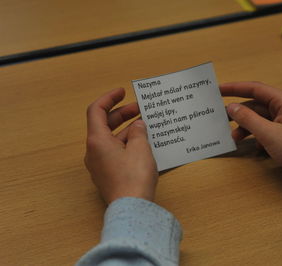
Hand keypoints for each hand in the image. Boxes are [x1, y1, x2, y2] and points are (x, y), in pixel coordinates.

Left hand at [84, 88, 157, 203]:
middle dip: (122, 114)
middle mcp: (94, 151)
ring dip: (127, 129)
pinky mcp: (108, 174)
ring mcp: (99, 164)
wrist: (132, 208)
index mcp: (97, 141)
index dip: (109, 98)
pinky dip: (126, 143)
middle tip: (140, 109)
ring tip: (145, 125)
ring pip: (111, 139)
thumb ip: (138, 132)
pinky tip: (142, 143)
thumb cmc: (134, 177)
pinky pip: (114, 152)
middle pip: (105, 125)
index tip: (123, 91)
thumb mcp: (140, 148)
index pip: (97, 111)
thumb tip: (137, 126)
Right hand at [221, 82, 281, 185]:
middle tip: (222, 118)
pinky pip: (266, 130)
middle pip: (256, 105)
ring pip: (260, 119)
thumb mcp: (268, 133)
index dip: (235, 88)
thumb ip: (247, 118)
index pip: (255, 88)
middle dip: (240, 113)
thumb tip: (231, 107)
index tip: (219, 90)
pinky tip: (254, 146)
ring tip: (235, 138)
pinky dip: (257, 136)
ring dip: (247, 127)